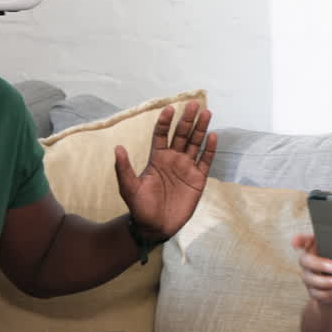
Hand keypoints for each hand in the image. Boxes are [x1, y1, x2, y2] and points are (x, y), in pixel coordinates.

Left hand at [115, 101, 216, 239]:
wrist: (155, 227)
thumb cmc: (139, 207)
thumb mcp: (128, 188)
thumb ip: (124, 168)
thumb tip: (117, 148)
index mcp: (157, 158)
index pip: (162, 134)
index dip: (165, 121)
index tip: (170, 108)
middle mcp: (173, 159)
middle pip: (182, 135)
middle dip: (188, 119)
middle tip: (194, 104)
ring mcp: (186, 168)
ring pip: (196, 144)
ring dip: (201, 129)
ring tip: (207, 113)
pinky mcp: (198, 180)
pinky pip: (205, 161)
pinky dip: (210, 149)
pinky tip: (213, 136)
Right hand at [293, 233, 331, 307]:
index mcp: (314, 249)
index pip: (303, 241)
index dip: (299, 240)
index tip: (297, 242)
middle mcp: (308, 262)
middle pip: (306, 261)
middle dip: (322, 264)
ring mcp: (309, 278)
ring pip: (312, 280)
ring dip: (328, 282)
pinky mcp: (313, 292)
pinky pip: (318, 294)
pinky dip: (331, 294)